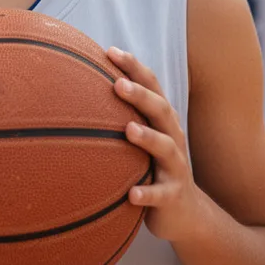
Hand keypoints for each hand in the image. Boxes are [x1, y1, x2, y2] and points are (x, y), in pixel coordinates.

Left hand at [108, 47, 201, 242]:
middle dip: (141, 95)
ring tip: (128, 130)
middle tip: (117, 84)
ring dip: (148, 137)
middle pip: (161, 110)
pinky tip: (131, 194)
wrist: (186, 214)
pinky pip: (161, 194)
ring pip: (166, 148)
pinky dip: (147, 193)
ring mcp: (175, 167)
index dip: (134, 68)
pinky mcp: (173, 196)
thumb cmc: (153, 167)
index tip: (111, 51)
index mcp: (162, 121)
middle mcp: (172, 138)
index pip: (151, 87)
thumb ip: (121, 115)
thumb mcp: (142, 139)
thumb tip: (78, 91)